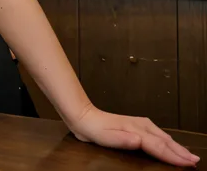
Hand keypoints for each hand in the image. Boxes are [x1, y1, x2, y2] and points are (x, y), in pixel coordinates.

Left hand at [69, 104, 199, 166]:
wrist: (84, 116)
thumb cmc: (94, 129)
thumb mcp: (106, 137)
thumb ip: (123, 140)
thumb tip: (139, 141)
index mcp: (135, 130)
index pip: (159, 146)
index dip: (174, 156)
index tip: (188, 163)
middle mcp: (141, 126)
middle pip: (165, 141)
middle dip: (181, 152)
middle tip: (195, 161)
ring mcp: (140, 124)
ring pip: (163, 137)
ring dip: (176, 146)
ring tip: (188, 155)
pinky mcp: (137, 125)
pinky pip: (157, 135)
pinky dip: (168, 141)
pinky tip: (170, 144)